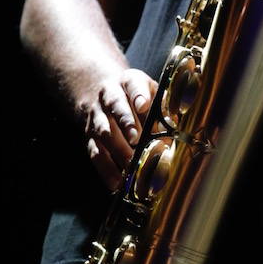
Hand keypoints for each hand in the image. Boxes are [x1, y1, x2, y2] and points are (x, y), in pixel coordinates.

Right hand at [76, 67, 157, 190]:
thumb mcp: (150, 90)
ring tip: (131, 164)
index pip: (134, 84)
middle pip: (115, 106)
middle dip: (125, 123)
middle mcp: (109, 96)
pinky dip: (106, 169)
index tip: (143, 105)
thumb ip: (162, 107)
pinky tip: (117, 182)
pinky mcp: (89, 137)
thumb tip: (173, 127)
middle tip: (136, 140)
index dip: (139, 95)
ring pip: (103, 132)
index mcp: (128, 81)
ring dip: (117, 150)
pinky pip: (95, 153)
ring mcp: (96, 117)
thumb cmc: (135, 95)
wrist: (99, 91)